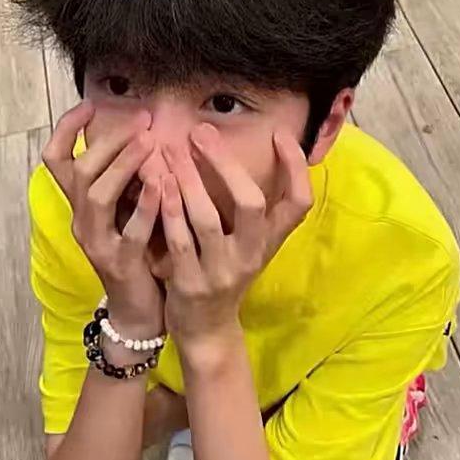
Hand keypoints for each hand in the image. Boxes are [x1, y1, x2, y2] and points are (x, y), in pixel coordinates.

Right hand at [41, 101, 164, 335]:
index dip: (68, 130)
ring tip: (150, 143)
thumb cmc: (137, 253)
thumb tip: (143, 137)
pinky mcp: (120, 263)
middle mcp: (81, 220)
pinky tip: (163, 185)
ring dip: (123, 165)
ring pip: (96, 195)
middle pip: (80, 170)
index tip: (90, 104)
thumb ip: (127, 181)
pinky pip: (130, 231)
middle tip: (142, 120)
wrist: (138, 310)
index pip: (56, 160)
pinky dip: (145, 206)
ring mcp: (97, 243)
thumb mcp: (125, 212)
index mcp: (80, 206)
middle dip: (110, 140)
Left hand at [159, 123, 312, 346]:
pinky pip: (179, 241)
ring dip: (189, 180)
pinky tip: (159, 184)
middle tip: (201, 131)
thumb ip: (251, 208)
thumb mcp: (248, 244)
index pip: (299, 204)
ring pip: (208, 219)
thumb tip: (245, 152)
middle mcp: (252, 255)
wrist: (207, 328)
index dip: (295, 169)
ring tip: (173, 149)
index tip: (281, 134)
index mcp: (270, 242)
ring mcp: (222, 272)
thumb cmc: (225, 272)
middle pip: (251, 204)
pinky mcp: (191, 284)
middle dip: (226, 164)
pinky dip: (169, 209)